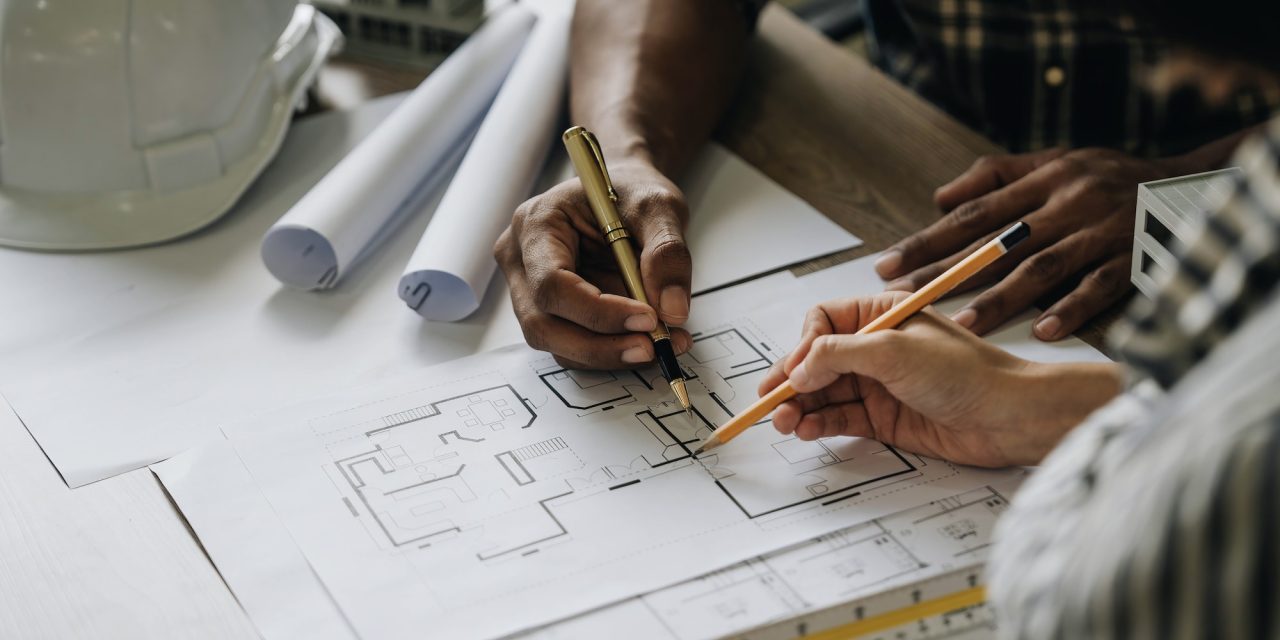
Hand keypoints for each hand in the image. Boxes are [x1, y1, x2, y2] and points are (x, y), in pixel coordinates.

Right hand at [495, 160, 693, 368]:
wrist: (626, 194)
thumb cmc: (631, 191)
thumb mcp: (658, 206)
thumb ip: (667, 252)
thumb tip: (673, 309)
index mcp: (536, 223)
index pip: (552, 283)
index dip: (597, 311)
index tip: (647, 318)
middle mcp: (522, 261)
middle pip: (543, 325)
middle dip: (601, 345)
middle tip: (653, 346)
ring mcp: (531, 290)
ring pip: (558, 343)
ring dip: (611, 353)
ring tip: (662, 342)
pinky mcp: (552, 312)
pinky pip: (575, 345)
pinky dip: (613, 350)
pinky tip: (649, 339)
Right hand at [757, 294, 1122, 466]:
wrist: (1008, 416)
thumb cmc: (966, 372)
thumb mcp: (894, 350)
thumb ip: (838, 356)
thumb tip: (798, 369)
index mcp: (880, 314)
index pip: (822, 322)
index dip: (803, 347)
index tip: (794, 372)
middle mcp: (876, 347)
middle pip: (816, 361)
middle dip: (791, 382)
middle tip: (769, 403)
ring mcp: (879, 383)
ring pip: (823, 393)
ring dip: (800, 407)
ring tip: (785, 423)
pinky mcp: (884, 418)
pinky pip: (840, 419)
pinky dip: (819, 424)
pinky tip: (807, 430)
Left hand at [875, 148, 1177, 339]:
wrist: (1184, 186)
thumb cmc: (1106, 175)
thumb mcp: (1054, 159)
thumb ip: (995, 175)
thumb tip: (939, 199)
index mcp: (1045, 179)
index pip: (973, 214)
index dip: (929, 240)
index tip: (889, 265)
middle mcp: (1068, 205)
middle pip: (998, 244)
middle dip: (947, 273)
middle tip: (906, 299)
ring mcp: (1100, 235)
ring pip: (1042, 270)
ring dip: (1001, 300)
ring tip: (960, 327)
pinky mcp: (1130, 262)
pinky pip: (1097, 288)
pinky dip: (1071, 309)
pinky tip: (1043, 331)